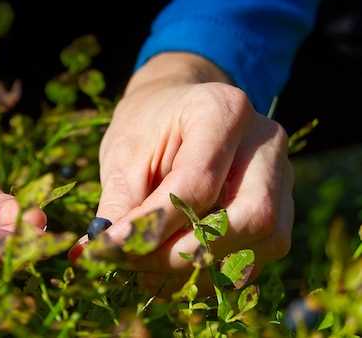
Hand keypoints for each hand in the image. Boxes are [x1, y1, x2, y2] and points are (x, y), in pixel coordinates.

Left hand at [71, 53, 292, 291]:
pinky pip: (261, 252)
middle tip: (136, 266)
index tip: (112, 249)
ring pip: (266, 240)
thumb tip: (102, 255)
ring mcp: (282, 175)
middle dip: (189, 253)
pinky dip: (216, 272)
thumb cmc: (147, 127)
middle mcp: (265, 142)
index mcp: (223, 110)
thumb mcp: (123, 154)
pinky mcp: (283, 206)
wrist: (176, 110)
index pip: (198, 183)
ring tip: (149, 273)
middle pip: (250, 216)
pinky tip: (174, 271)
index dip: (154, 224)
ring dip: (205, 269)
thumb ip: (119, 204)